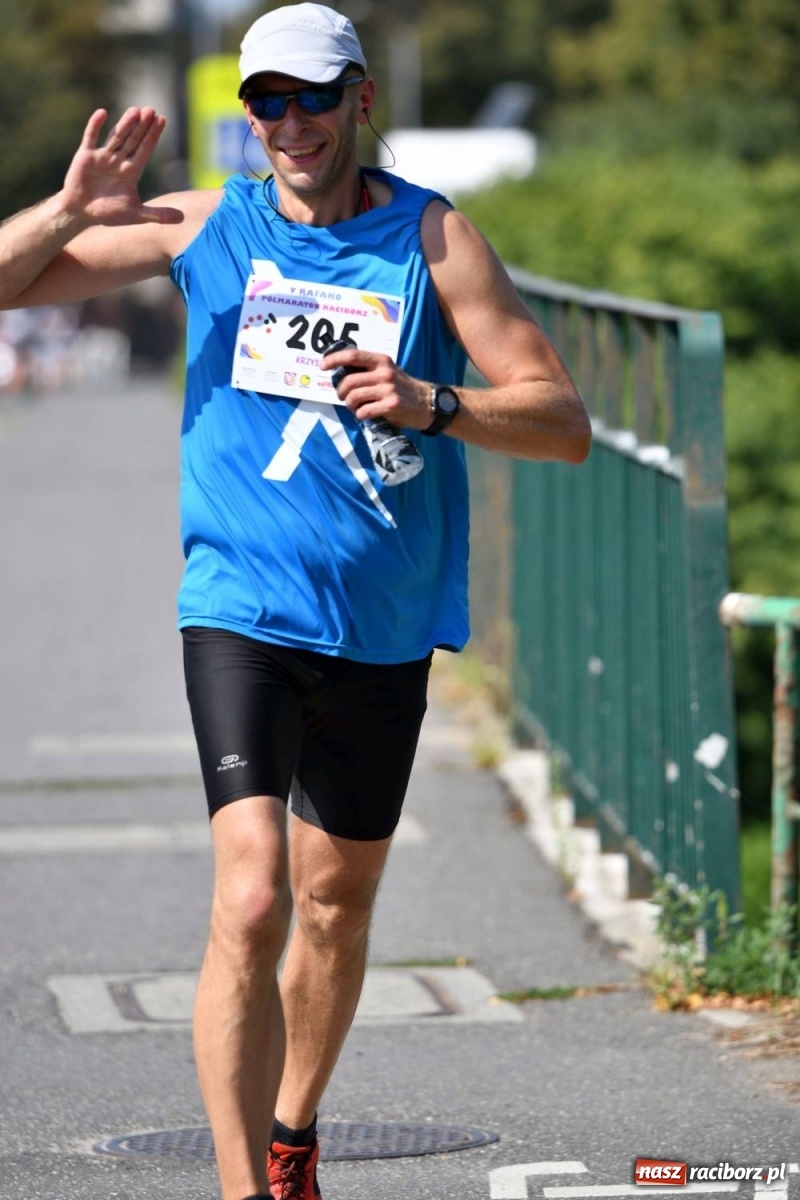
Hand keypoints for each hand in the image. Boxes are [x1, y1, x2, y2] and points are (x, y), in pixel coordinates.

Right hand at [61, 107, 181, 226]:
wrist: (82, 213)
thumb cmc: (108, 213)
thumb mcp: (135, 215)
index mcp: (131, 172)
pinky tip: (102, 113)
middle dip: (142, 126)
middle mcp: (119, 160)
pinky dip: (95, 126)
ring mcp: (102, 156)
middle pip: (133, 140)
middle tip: (151, 110)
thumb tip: (183, 218)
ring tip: (135, 111)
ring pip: (116, 137)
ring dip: (125, 124)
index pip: (145, 150)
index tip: (162, 120)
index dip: (153, 136)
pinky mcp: (85, 156)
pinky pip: (90, 137)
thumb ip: (158, 214)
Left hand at [320, 347, 431, 429]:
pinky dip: (360, 415)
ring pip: (354, 397)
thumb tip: (341, 374)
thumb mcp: (388, 371)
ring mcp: (388, 389)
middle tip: (342, 397)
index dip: (334, 359)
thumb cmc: (403, 388)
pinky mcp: (391, 405)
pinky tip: (365, 415)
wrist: (428, 403)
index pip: (352, 355)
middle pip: (349, 381)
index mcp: (381, 360)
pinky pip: (365, 411)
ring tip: (355, 408)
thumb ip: (369, 370)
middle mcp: (384, 372)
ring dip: (350, 405)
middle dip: (340, 392)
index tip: (322, 366)